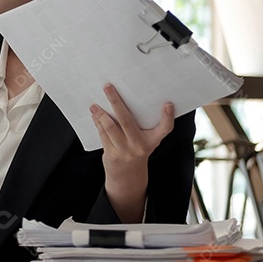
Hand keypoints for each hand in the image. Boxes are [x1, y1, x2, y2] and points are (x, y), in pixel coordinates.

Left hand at [91, 83, 175, 221]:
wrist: (128, 174)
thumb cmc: (138, 149)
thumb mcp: (148, 139)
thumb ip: (145, 124)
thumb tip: (131, 98)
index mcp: (153, 140)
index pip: (165, 129)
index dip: (168, 117)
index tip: (168, 104)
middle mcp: (140, 146)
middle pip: (126, 120)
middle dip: (116, 102)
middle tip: (108, 87)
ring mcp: (125, 151)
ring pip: (110, 127)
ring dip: (101, 114)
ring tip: (94, 105)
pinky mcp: (112, 154)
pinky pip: (103, 134)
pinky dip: (98, 123)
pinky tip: (94, 114)